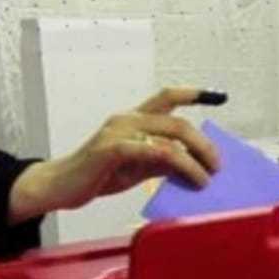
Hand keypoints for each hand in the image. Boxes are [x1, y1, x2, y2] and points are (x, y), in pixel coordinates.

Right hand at [10, 87, 219, 221]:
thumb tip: (191, 166)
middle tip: (217, 166)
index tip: (218, 95)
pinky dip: (177, 164)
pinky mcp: (112, 149)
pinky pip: (152, 151)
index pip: (167, 97)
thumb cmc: (98, 174)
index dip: (193, 93)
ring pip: (170, 137)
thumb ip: (162, 162)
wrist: (60, 186)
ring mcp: (119, 132)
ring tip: (206, 179)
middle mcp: (128, 120)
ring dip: (195, 160)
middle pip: (178, 123)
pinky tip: (189, 177)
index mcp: (134, 119)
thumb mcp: (137, 167)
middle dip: (204, 145)